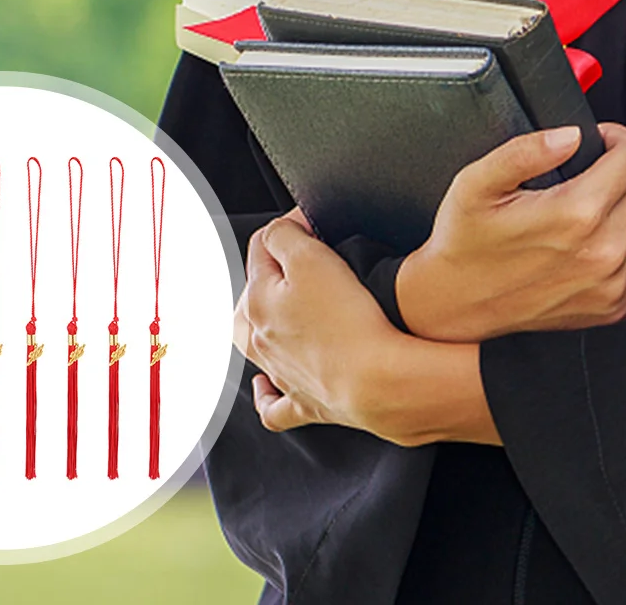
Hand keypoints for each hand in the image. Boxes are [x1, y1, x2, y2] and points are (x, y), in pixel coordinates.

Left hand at [239, 206, 402, 435]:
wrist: (376, 381)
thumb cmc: (347, 320)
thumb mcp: (311, 257)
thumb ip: (285, 234)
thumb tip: (278, 229)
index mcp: (257, 302)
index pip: (262, 248)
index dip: (291, 226)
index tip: (315, 223)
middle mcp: (261, 339)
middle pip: (250, 297)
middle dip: (268, 273)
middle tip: (298, 259)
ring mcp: (281, 373)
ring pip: (253, 345)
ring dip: (260, 323)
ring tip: (275, 310)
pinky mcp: (304, 402)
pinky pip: (273, 403)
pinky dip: (265, 394)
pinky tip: (265, 386)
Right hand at [395, 122, 625, 341]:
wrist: (454, 308)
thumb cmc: (463, 243)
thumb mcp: (477, 183)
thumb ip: (526, 150)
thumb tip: (573, 134)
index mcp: (573, 214)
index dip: (617, 137)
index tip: (600, 138)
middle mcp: (601, 251)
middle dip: (625, 166)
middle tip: (597, 166)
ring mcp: (612, 284)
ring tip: (606, 198)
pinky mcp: (615, 307)